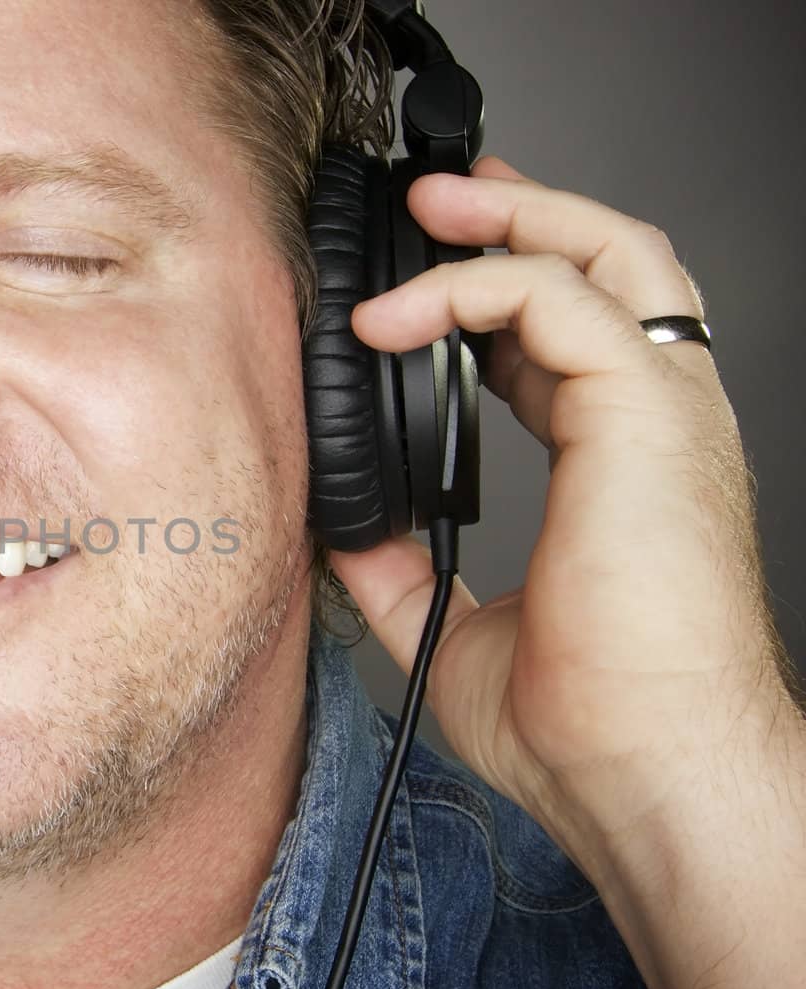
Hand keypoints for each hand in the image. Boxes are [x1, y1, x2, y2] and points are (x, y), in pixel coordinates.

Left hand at [328, 155, 805, 988]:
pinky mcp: (648, 414)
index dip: (499, 290)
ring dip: (513, 218)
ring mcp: (663, 412)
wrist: (638, 771)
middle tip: (436, 200)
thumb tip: (343, 531)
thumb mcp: (454, 628)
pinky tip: (396, 315)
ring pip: (610, 254)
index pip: (567, 339)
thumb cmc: (583, 723)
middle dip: (522, 216)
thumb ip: (402, 570)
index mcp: (616, 464)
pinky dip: (474, 286)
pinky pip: (562, 301)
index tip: (422, 277)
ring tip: (427, 207)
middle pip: (610, 267)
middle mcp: (651, 423)